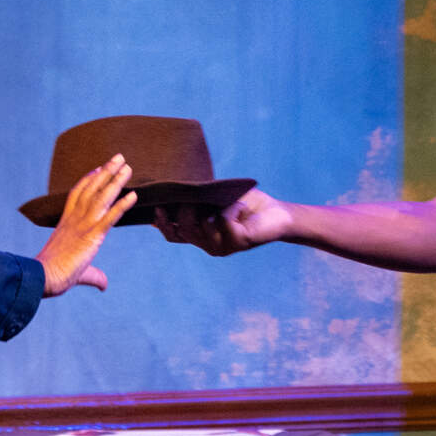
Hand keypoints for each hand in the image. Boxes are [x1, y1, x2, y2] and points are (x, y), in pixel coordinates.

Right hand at [37, 154, 135, 295]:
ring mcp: (83, 226)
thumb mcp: (79, 273)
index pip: (77, 195)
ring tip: (127, 166)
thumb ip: (94, 276)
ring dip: (115, 180)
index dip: (88, 180)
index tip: (98, 168)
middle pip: (92, 189)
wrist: (42, 278)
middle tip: (118, 157)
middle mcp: (75, 220)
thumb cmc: (52, 276)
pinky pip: (110, 217)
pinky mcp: (91, 237)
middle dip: (105, 172)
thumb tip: (104, 285)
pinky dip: (122, 205)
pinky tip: (134, 195)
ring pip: (101, 197)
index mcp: (67, 224)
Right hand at [153, 190, 291, 255]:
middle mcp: (210, 246)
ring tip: (222, 201)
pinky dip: (229, 207)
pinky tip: (240, 205)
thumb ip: (198, 199)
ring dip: (209, 208)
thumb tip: (176, 189)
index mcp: (203, 237)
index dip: (163, 224)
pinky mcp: (238, 241)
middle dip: (184, 210)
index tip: (157, 207)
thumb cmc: (248, 205)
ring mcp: (223, 246)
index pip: (175, 236)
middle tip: (193, 195)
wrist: (278, 215)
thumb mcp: (217, 200)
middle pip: (184, 230)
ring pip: (201, 227)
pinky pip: (222, 220)